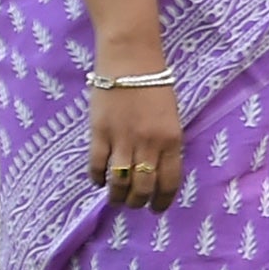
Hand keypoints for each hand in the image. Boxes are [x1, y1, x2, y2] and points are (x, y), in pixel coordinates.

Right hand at [92, 77, 186, 209]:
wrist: (130, 60)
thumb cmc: (155, 86)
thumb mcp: (171, 118)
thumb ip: (166, 145)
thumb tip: (157, 171)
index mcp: (171, 140)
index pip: (169, 182)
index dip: (162, 201)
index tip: (157, 209)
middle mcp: (148, 144)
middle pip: (143, 188)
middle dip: (138, 203)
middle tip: (134, 205)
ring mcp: (122, 139)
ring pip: (119, 182)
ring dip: (117, 197)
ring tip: (116, 199)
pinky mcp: (99, 133)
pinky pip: (97, 165)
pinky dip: (97, 178)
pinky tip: (98, 181)